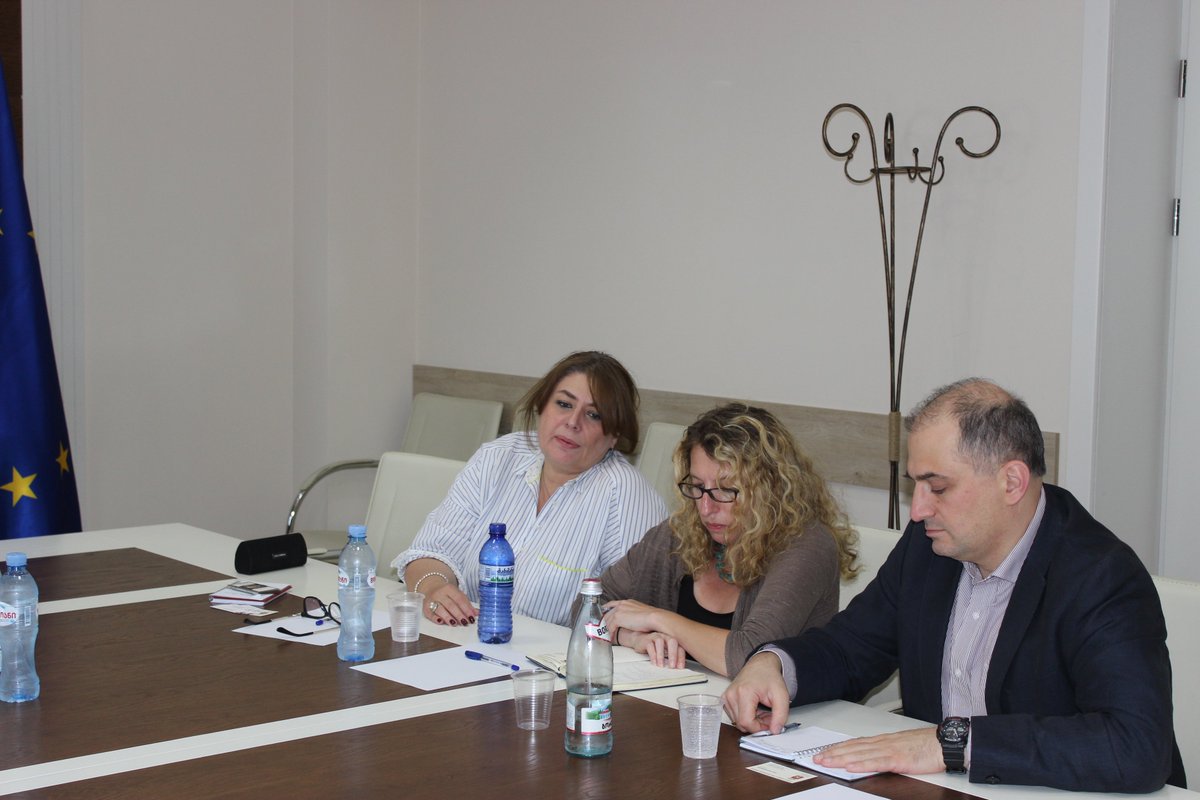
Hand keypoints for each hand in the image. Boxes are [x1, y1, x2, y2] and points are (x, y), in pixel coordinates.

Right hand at [423, 582, 477, 626]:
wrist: (431, 587)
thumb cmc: (448, 594)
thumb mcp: (457, 595)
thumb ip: (467, 604)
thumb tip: (477, 613)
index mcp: (449, 588)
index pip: (459, 599)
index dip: (466, 609)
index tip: (472, 617)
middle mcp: (440, 593)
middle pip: (450, 605)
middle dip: (458, 614)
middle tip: (465, 622)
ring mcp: (432, 600)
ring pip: (440, 609)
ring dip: (448, 617)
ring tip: (455, 623)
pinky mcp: (425, 607)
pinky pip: (430, 613)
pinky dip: (435, 618)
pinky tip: (441, 622)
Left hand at [601, 598, 659, 633]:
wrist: (654, 618)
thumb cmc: (651, 618)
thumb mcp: (641, 613)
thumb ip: (634, 615)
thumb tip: (635, 621)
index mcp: (627, 602)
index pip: (613, 604)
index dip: (607, 609)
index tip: (603, 613)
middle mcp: (622, 604)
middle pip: (608, 613)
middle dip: (605, 622)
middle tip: (603, 629)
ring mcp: (619, 610)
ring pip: (608, 620)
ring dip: (606, 629)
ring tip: (606, 635)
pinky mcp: (618, 618)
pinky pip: (610, 627)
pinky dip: (610, 633)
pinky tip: (611, 638)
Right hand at [623, 630, 687, 668]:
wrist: (640, 640)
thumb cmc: (655, 647)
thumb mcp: (665, 652)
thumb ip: (671, 657)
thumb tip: (677, 668)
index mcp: (672, 640)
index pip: (679, 647)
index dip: (681, 657)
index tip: (680, 667)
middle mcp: (665, 636)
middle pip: (672, 641)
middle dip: (673, 654)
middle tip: (672, 666)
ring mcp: (655, 636)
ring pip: (660, 642)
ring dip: (661, 655)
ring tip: (661, 666)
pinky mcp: (646, 640)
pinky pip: (650, 645)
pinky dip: (652, 655)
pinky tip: (654, 663)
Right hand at [722, 651, 790, 733]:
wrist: (761, 664)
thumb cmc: (769, 677)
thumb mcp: (782, 695)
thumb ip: (780, 715)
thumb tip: (775, 731)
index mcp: (744, 692)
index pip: (746, 722)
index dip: (759, 728)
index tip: (770, 723)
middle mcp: (731, 695)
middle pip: (741, 724)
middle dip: (757, 724)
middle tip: (768, 715)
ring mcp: (726, 697)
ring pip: (738, 722)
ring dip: (752, 721)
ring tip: (762, 710)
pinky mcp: (725, 699)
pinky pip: (735, 717)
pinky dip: (746, 717)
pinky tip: (754, 709)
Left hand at [813, 728, 942, 774]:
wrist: (944, 743)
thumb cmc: (926, 746)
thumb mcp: (901, 747)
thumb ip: (886, 752)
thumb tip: (872, 758)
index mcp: (883, 740)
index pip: (855, 743)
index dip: (838, 747)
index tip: (824, 751)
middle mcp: (883, 742)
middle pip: (853, 747)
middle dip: (833, 753)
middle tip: (817, 758)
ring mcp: (889, 750)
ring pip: (860, 754)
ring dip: (841, 758)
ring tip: (826, 762)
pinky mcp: (898, 759)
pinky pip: (876, 762)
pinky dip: (861, 764)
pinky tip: (850, 766)